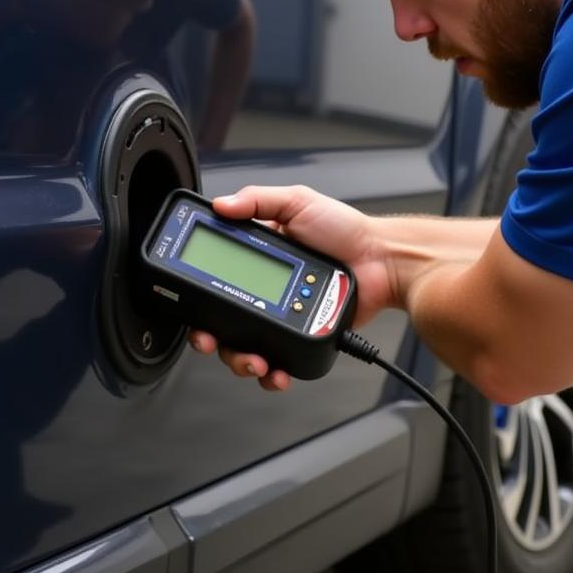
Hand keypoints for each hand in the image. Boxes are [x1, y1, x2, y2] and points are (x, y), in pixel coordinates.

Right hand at [189, 185, 394, 390]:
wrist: (381, 261)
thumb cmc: (345, 230)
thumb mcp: (297, 201)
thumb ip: (258, 200)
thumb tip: (220, 205)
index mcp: (258, 257)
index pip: (218, 278)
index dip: (198, 295)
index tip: (191, 305)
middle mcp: (266, 288)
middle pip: (224, 321)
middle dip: (212, 338)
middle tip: (211, 341)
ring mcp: (283, 315)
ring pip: (246, 346)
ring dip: (240, 359)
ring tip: (252, 361)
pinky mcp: (302, 336)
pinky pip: (279, 360)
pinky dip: (272, 372)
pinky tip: (274, 371)